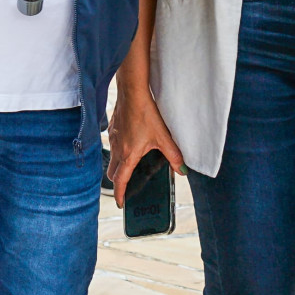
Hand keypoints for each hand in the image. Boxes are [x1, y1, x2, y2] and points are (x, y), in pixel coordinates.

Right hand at [106, 86, 182, 207]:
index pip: (120, 180)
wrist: (132, 92)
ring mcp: (113, 138)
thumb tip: (182, 170)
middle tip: (125, 187)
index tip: (122, 203)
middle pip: (112, 172)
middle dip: (117, 182)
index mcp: (129, 155)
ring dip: (118, 166)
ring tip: (130, 166)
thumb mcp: (163, 136)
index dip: (120, 194)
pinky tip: (131, 144)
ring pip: (112, 158)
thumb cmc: (145, 113)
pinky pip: (113, 145)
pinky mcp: (113, 128)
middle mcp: (118, 148)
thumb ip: (174, 155)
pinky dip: (119, 151)